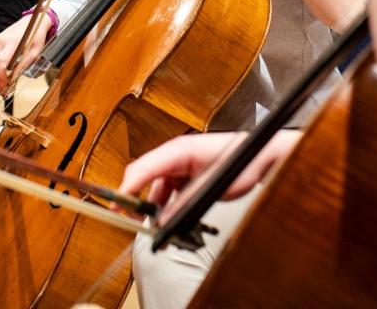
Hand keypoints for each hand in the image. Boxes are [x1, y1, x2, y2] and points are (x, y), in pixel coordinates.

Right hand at [0, 14, 51, 92]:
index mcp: (11, 42)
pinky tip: (2, 76)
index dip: (1, 79)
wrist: (33, 21)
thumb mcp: (35, 52)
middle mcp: (0, 41)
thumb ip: (24, 65)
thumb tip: (14, 79)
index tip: (4, 89)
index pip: (1, 64)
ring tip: (3, 87)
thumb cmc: (36, 36)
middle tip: (2, 92)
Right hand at [117, 131, 300, 217]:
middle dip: (135, 199)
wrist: (261, 157)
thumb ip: (183, 204)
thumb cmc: (240, 161)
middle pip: (145, 176)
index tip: (115, 203)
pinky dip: (165, 206)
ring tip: (151, 226)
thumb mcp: (210, 188)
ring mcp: (181, 164)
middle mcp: (176, 155)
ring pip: (156, 187)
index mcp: (178, 150)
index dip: (127, 187)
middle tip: (127, 219)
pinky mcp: (188, 174)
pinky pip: (169, 191)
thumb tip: (162, 222)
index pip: (143, 167)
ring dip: (152, 206)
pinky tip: (166, 220)